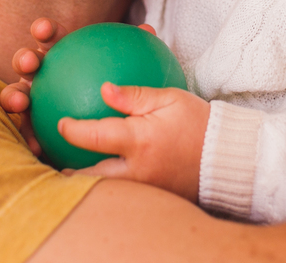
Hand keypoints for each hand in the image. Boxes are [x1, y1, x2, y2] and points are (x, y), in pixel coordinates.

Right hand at [0, 19, 160, 156]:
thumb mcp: (130, 72)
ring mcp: (35, 101)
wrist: (119, 128)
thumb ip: (134, 51)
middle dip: (23, 59)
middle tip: (31, 62)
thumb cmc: (119, 90)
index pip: (50, 38)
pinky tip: (37, 148)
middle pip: (27, 64)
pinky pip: (30, 133)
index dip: (45, 31)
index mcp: (60, 54)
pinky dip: (29, 138)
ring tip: (21, 103)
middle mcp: (43, 75)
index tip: (46, 30)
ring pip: (19, 96)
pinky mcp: (33, 128)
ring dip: (14, 97)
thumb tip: (147, 30)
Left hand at [58, 82, 209, 203]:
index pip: (95, 137)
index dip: (72, 130)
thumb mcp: (171, 98)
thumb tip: (103, 88)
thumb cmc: (200, 123)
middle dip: (69, 170)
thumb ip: (135, 95)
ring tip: (70, 170)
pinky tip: (105, 175)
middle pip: (91, 175)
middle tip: (54, 158)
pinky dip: (110, 184)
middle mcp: (138, 170)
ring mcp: (145, 189)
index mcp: (139, 141)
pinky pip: (125, 192)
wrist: (230, 158)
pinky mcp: (154, 198)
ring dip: (87, 180)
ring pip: (106, 189)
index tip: (60, 123)